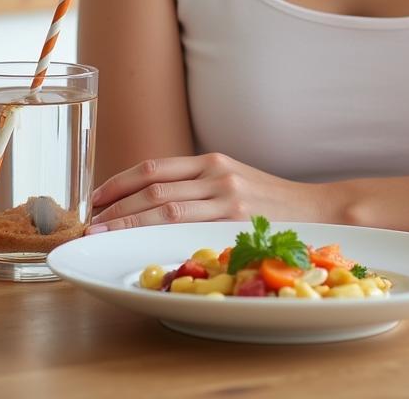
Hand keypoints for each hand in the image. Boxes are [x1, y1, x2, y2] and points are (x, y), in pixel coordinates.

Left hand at [86, 152, 328, 232]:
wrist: (318, 211)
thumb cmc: (271, 202)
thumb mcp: (233, 180)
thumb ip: (197, 186)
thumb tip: (147, 202)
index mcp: (212, 161)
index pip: (153, 168)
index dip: (119, 183)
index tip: (95, 199)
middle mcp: (216, 175)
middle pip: (152, 188)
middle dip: (116, 207)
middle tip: (89, 225)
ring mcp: (227, 199)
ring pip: (164, 209)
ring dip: (127, 223)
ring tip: (103, 236)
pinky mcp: (236, 223)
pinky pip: (187, 230)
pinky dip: (158, 237)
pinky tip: (140, 247)